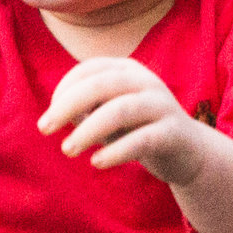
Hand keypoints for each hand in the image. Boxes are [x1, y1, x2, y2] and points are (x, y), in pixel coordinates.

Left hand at [37, 57, 232, 232]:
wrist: (189, 153)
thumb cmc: (138, 130)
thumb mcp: (109, 116)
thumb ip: (87, 110)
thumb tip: (57, 115)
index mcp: (129, 71)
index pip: (90, 69)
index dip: (65, 88)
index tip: (51, 114)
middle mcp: (147, 82)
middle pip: (102, 84)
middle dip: (68, 104)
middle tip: (44, 128)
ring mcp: (162, 105)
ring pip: (120, 110)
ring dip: (88, 130)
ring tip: (67, 149)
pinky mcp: (173, 133)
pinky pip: (142, 140)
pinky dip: (116, 151)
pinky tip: (97, 163)